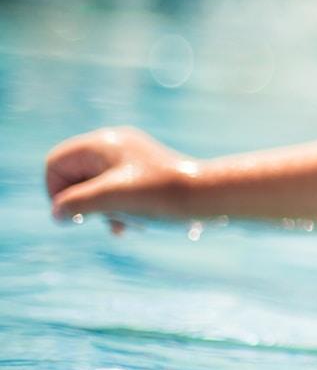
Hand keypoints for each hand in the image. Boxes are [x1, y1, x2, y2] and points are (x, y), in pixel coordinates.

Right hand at [45, 127, 191, 233]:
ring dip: (105, 211)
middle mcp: (115, 145)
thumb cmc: (159, 195)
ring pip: (97, 189)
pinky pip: (117, 193)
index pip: (56, 163)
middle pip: (76, 177)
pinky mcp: (145, 174)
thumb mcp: (109, 200)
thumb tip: (58, 212)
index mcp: (103, 143)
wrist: (208, 197)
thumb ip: (74, 204)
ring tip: (126, 223)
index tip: (73, 212)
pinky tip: (132, 226)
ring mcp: (131, 158)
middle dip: (86, 203)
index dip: (56, 190)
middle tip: (106, 217)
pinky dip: (119, 210)